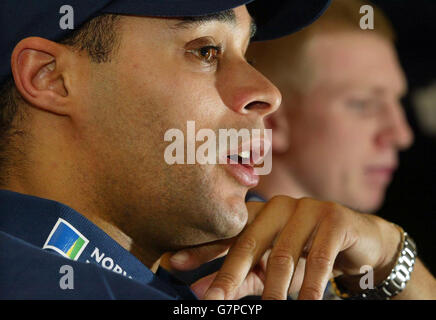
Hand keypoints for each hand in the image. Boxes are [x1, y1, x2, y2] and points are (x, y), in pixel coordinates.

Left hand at [167, 196, 400, 299]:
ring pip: (283, 252)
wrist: (360, 242)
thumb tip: (205, 294)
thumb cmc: (308, 256)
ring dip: (276, 288)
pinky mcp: (334, 217)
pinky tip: (307, 303)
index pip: (228, 232)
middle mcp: (279, 206)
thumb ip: (243, 279)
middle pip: (249, 242)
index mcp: (260, 214)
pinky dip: (312, 283)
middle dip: (230, 274)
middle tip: (214, 300)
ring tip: (271, 309)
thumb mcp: (272, 270)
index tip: (173, 263)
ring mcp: (307, 208)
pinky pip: (319, 254)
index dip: (201, 248)